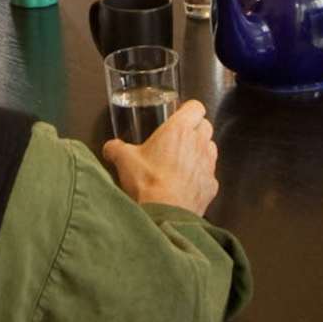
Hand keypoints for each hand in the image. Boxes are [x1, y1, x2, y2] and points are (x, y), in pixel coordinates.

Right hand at [105, 100, 220, 215]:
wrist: (164, 214)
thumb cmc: (148, 183)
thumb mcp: (124, 161)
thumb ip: (116, 149)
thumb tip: (110, 148)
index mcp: (178, 130)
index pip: (196, 107)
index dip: (189, 110)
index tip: (180, 115)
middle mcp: (198, 143)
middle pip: (206, 126)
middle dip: (195, 129)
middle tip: (179, 138)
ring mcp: (208, 165)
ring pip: (211, 148)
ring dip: (200, 151)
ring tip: (183, 161)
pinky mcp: (212, 185)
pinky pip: (210, 174)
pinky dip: (201, 176)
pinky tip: (186, 184)